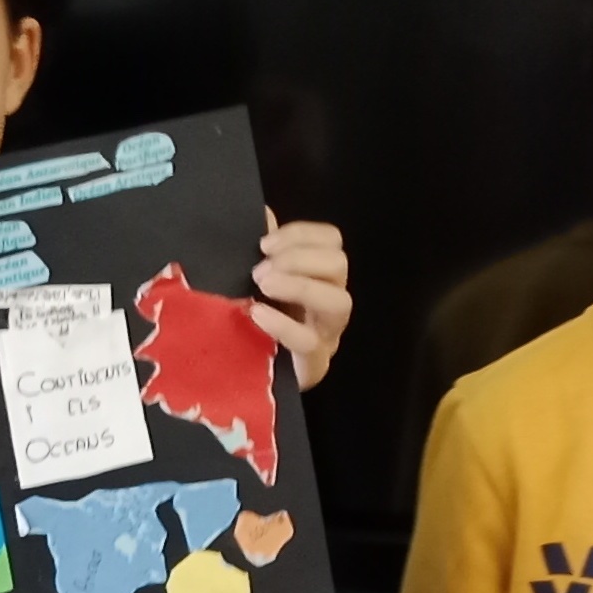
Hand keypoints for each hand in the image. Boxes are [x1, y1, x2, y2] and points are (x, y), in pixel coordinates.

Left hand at [249, 209, 350, 389]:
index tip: (264, 243)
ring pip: (338, 301)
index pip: (331, 241)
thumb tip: (262, 214)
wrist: (254, 379)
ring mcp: (327, 334)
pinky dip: (283, 324)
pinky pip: (309, 341)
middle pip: (338, 265)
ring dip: (300, 285)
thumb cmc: (259, 324)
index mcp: (320, 277)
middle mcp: (331, 302)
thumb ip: (265, 253)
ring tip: (263, 285)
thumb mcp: (259, 283)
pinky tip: (256, 314)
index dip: (301, 235)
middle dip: (298, 259)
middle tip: (260, 270)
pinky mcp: (313, 364)